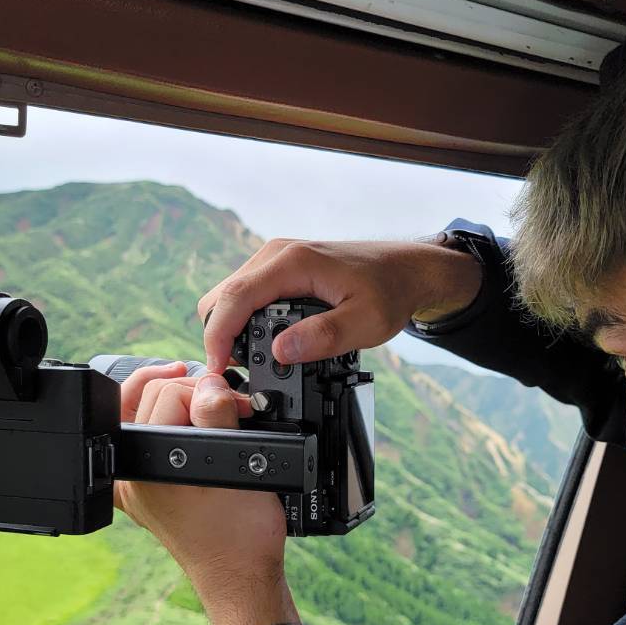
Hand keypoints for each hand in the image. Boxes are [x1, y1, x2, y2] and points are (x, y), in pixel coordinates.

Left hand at [113, 362, 299, 624]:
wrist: (240, 576)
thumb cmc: (241, 535)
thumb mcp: (239, 466)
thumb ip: (218, 417)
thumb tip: (210, 383)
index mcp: (142, 467)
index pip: (168, 393)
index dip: (210, 391)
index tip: (237, 404)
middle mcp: (129, 473)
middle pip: (150, 395)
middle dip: (193, 390)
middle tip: (228, 402)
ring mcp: (133, 481)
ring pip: (143, 411)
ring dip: (177, 398)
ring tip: (206, 398)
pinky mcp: (145, 487)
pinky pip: (144, 439)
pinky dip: (165, 421)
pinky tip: (187, 421)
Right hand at [196, 238, 482, 372]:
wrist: (407, 269)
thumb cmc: (391, 290)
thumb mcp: (367, 322)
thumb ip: (324, 337)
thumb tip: (280, 351)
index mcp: (294, 262)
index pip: (235, 297)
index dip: (218, 335)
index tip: (218, 367)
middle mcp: (278, 254)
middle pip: (223, 296)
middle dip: (222, 335)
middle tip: (242, 370)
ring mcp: (276, 259)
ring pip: (231, 296)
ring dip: (233, 329)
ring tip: (257, 361)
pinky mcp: (280, 269)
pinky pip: (247, 295)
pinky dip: (246, 321)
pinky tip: (267, 343)